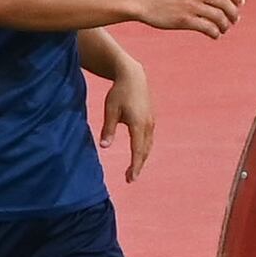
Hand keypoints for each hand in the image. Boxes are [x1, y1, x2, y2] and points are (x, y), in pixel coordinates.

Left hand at [100, 63, 160, 177]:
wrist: (133, 77)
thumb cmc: (119, 93)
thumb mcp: (110, 110)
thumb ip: (108, 129)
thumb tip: (104, 147)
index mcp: (138, 124)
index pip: (137, 150)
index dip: (135, 166)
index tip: (131, 178)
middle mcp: (148, 125)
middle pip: (144, 151)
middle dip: (138, 166)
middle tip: (130, 179)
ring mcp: (151, 122)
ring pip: (148, 145)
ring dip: (141, 158)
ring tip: (133, 170)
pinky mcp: (150, 119)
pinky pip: (148, 139)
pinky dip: (143, 149)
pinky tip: (138, 154)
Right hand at [117, 0, 242, 38]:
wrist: (143, 1)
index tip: (239, 4)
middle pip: (225, 3)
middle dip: (233, 14)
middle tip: (233, 20)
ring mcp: (190, 5)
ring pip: (219, 17)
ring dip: (225, 25)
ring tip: (223, 29)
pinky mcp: (184, 20)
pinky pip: (208, 28)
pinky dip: (215, 33)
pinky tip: (214, 35)